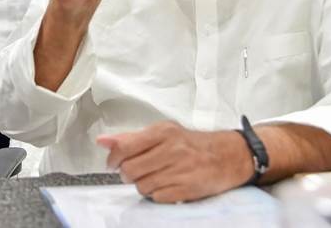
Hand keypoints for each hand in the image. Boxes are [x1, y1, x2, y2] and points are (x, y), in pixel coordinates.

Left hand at [97, 121, 252, 202]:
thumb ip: (131, 138)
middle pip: (130, 170)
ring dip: (142, 185)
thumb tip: (102, 141)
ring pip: (142, 186)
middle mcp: (171, 150)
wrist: (228, 156)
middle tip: (135, 172)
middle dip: (127, 174)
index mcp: (163, 132)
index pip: (125, 147)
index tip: (113, 163)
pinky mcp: (187, 189)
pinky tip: (165, 185)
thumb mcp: (163, 132)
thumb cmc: (190, 144)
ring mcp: (180, 170)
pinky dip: (157, 194)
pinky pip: (157, 198)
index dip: (114, 159)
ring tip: (153, 177)